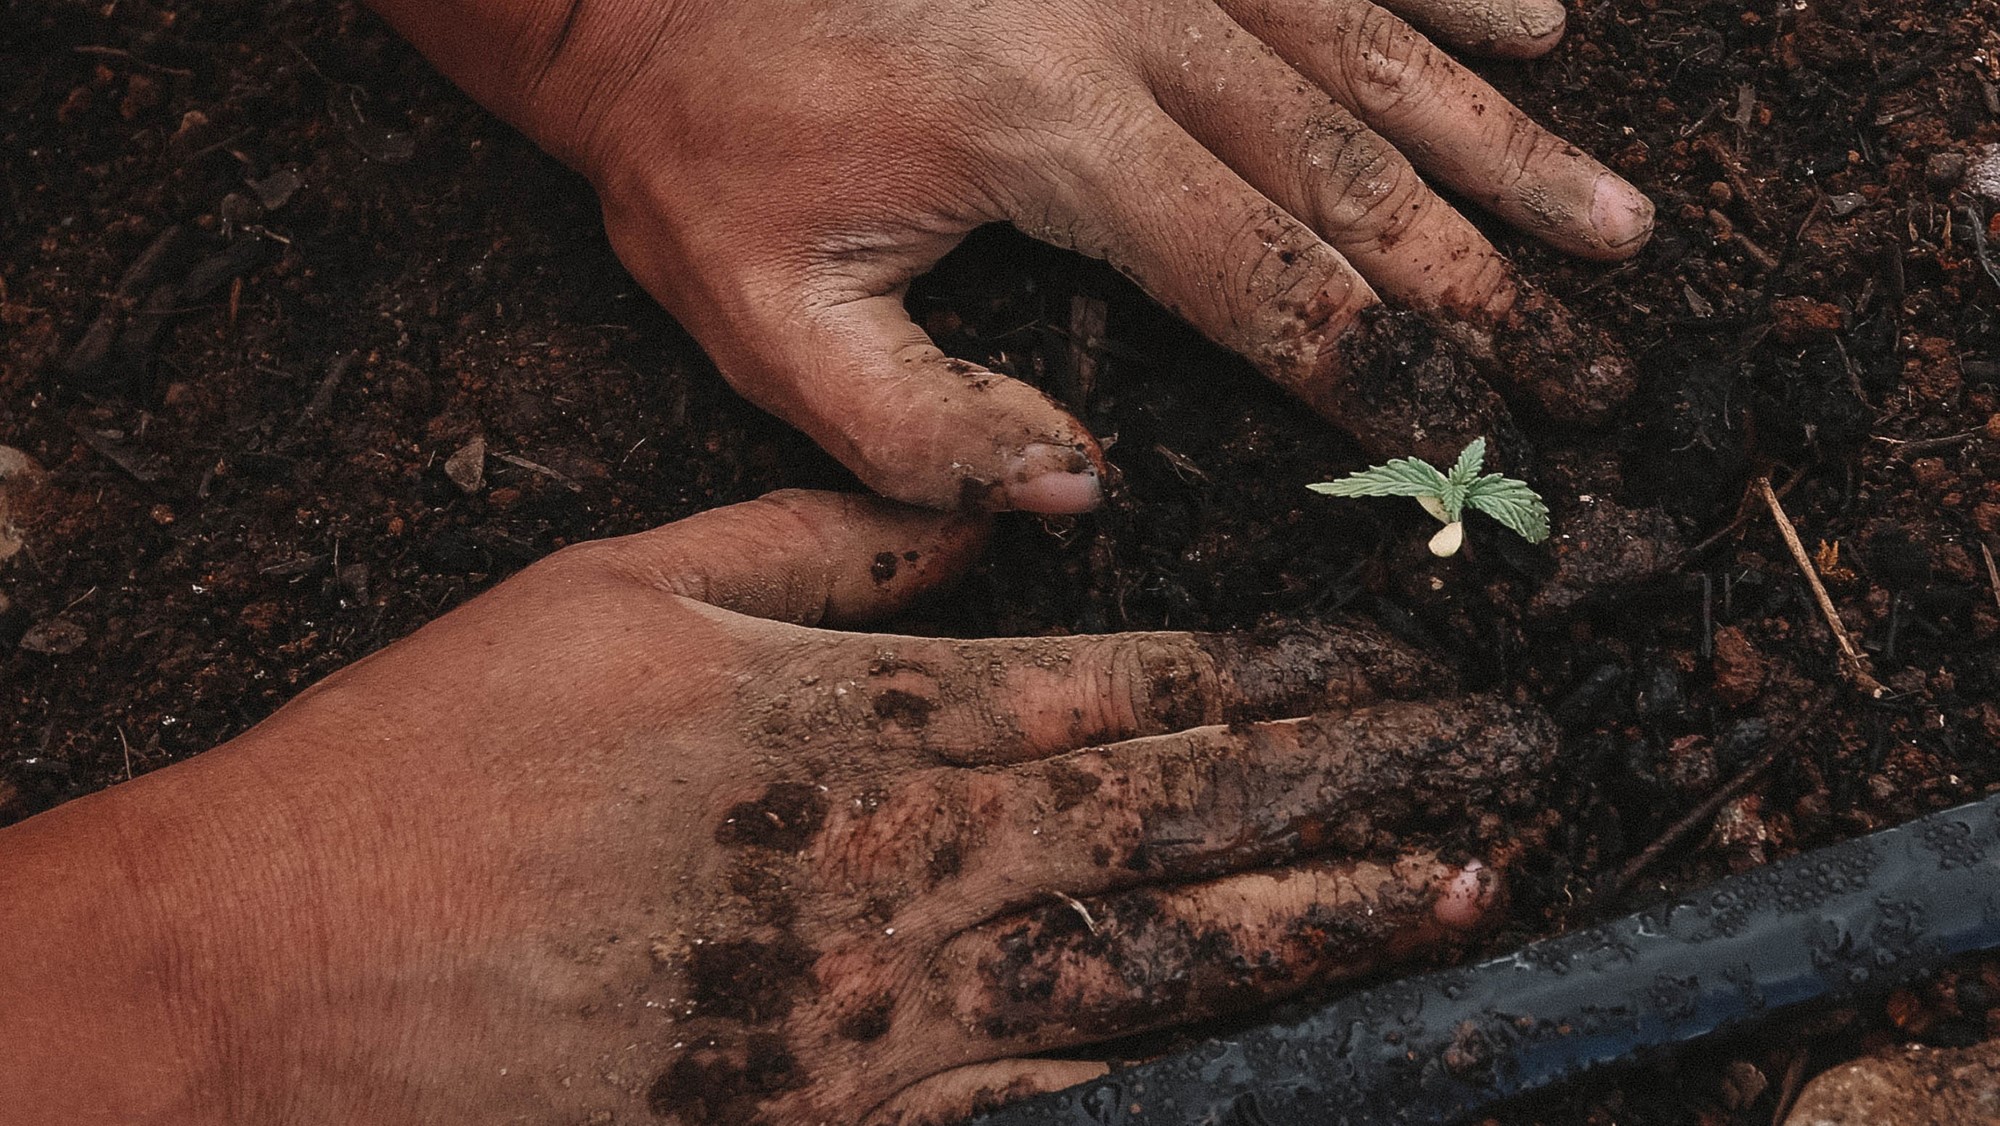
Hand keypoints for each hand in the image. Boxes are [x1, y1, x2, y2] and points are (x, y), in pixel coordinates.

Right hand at [0, 490, 1555, 1123]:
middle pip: (1181, 822)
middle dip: (1362, 792)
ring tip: (1462, 900)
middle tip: (1510, 771)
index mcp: (861, 726)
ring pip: (1153, 967)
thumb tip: (993, 511)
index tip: (1404, 664)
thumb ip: (831, 544)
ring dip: (1320, 931)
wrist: (282, 972)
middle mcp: (900, 873)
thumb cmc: (440, 759)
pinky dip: (1172, 1085)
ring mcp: (877, 1021)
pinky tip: (1277, 1068)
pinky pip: (1041, 1109)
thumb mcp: (626, 587)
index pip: (1131, 690)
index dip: (1288, 677)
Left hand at [374, 0, 1652, 511]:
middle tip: (1605, 365)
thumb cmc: (696, 136)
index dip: (1383, 373)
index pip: (1263, 280)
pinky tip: (1546, 18)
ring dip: (1507, 146)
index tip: (1478, 443)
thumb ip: (917, 432)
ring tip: (1618, 225)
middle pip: (1358, 172)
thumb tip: (1082, 490)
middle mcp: (1135, 20)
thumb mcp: (758, 316)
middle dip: (1490, 284)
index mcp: (1049, 137)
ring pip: (1374, 51)